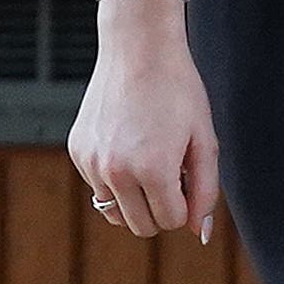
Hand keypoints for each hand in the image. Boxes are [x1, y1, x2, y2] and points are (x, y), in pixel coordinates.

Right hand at [67, 11, 225, 243]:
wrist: (139, 50)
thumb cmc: (179, 93)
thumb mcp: (204, 141)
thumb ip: (206, 191)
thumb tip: (199, 232)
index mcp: (152, 170)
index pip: (171, 221)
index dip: (186, 205)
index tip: (189, 179)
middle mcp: (115, 171)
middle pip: (140, 226)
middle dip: (161, 210)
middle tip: (173, 174)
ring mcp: (91, 162)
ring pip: (114, 211)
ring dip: (135, 198)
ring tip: (150, 161)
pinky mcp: (77, 150)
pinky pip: (98, 186)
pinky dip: (115, 178)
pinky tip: (129, 143)